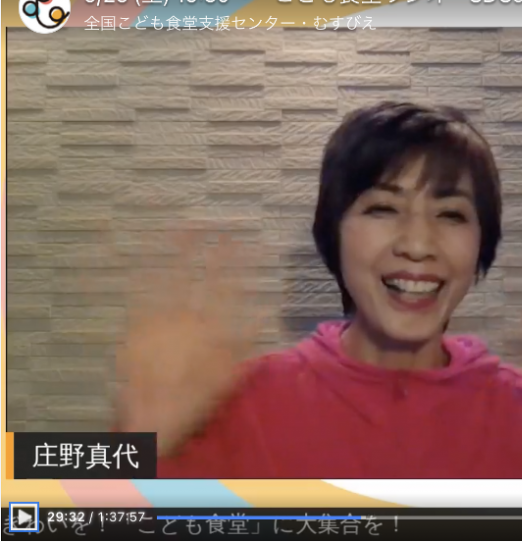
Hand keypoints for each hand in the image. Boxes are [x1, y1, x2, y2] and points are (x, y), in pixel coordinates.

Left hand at [115, 231, 266, 456]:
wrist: (152, 420)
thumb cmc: (196, 400)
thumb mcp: (231, 373)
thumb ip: (248, 340)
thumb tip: (267, 310)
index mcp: (210, 325)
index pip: (228, 284)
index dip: (237, 260)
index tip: (245, 239)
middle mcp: (184, 316)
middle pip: (196, 274)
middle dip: (204, 246)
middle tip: (208, 221)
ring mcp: (156, 320)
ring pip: (166, 278)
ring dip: (173, 251)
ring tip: (177, 227)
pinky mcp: (135, 328)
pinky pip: (138, 295)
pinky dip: (141, 274)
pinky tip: (141, 258)